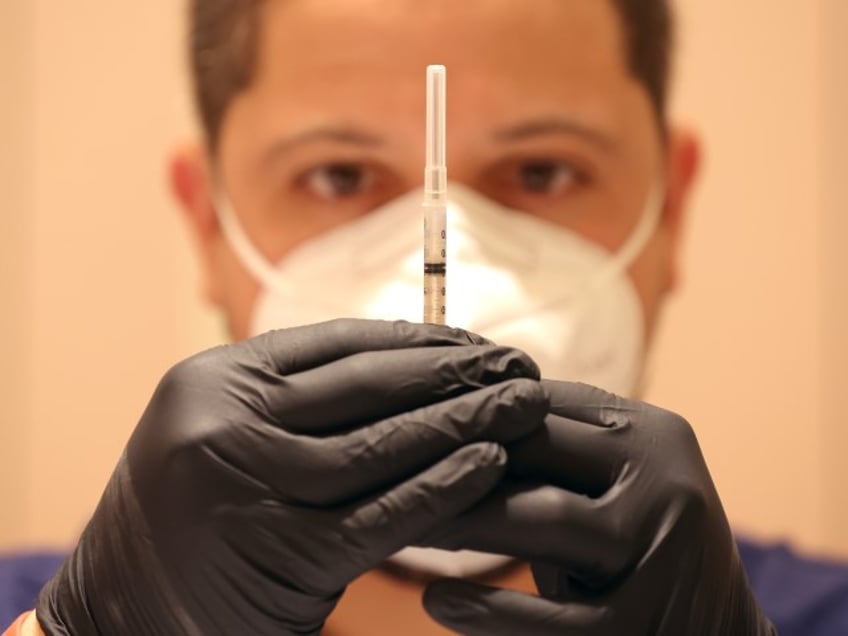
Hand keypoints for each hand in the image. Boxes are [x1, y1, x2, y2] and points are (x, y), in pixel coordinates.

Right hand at [36, 319, 547, 634]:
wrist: (122, 615)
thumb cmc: (194, 517)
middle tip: (518, 364)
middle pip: (364, 386)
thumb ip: (296, 399)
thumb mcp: (225, 434)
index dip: (417, 340)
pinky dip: (441, 488)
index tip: (476, 341)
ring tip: (524, 404)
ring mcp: (247, 488)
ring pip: (378, 446)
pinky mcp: (280, 555)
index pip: (337, 344)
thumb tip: (408, 359)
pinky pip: (380, 515)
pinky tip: (491, 463)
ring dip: (462, 422)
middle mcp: (222, 422)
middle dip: (452, 372)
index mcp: (213, 380)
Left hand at [422, 380, 775, 634]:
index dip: (469, 409)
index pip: (543, 401)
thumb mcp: (606, 485)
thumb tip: (447, 401)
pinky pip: (551, 619)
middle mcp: (666, 479)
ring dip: (461, 520)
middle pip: (538, 448)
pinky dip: (488, 610)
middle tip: (386, 465)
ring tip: (401, 527)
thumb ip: (550, 447)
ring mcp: (661, 552)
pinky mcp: (644, 625)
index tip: (404, 416)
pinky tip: (438, 601)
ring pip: (542, 517)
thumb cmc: (632, 550)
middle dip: (455, 457)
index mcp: (651, 432)